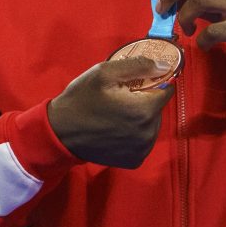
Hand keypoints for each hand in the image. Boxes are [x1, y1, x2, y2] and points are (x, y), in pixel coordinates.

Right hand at [48, 56, 175, 167]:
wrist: (59, 133)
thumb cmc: (81, 100)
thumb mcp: (104, 73)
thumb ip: (138, 66)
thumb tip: (164, 66)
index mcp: (144, 110)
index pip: (166, 90)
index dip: (153, 83)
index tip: (137, 83)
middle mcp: (148, 133)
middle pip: (158, 108)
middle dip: (145, 100)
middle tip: (122, 98)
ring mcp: (142, 149)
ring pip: (153, 124)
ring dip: (141, 117)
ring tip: (118, 114)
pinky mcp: (134, 160)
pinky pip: (144, 140)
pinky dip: (135, 133)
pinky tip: (117, 128)